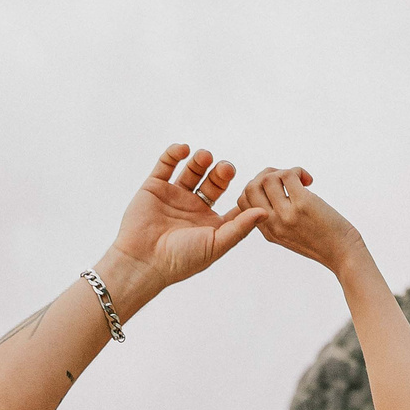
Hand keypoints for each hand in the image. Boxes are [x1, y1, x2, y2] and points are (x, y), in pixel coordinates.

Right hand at [102, 143, 267, 300]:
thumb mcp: (216, 244)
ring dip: (200, 160)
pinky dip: (174, 153)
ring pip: (191, 171)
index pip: (232, 204)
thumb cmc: (181, 259)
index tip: (252, 184)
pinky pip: (165, 165)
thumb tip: (265, 212)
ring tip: (205, 156)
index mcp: (210, 224)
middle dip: (221, 173)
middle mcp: (193, 209)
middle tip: (225, 168)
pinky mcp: (153, 187)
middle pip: (213, 183)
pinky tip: (184, 149)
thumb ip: (240, 227)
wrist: (144, 260)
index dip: (242, 193)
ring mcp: (173, 197)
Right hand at [235, 167, 362, 273]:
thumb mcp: (291, 235)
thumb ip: (278, 217)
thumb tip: (276, 186)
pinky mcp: (302, 204)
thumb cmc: (324, 242)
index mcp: (268, 231)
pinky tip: (309, 180)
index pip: (243, 201)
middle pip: (250, 187)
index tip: (276, 187)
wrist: (344, 255)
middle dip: (266, 174)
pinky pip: (289, 175)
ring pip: (268, 178)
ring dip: (284, 171)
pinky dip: (298, 171)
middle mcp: (273, 223)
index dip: (256, 187)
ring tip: (300, 180)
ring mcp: (286, 214)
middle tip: (286, 178)